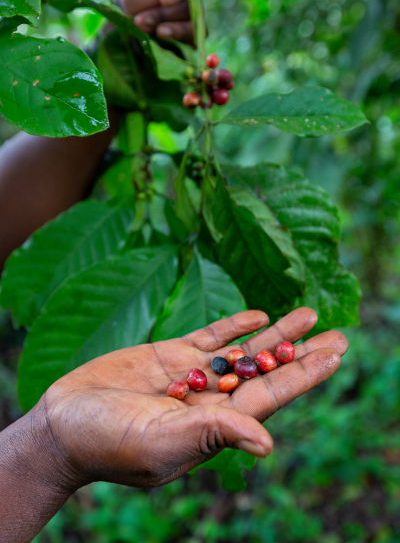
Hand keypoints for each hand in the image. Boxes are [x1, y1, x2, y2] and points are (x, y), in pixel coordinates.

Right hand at [39, 307, 347, 489]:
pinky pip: (210, 338)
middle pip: (268, 371)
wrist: (63, 425)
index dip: (305, 375)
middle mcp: (211, 398)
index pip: (271, 396)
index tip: (335, 354)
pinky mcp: (169, 355)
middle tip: (339, 332)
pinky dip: (234, 326)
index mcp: (214, 424)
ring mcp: (191, 375)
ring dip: (277, 334)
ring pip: (244, 351)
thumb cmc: (108, 443)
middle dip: (302, 351)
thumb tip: (268, 444)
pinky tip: (258, 315)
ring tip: (309, 313)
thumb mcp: (161, 442)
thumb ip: (213, 435)